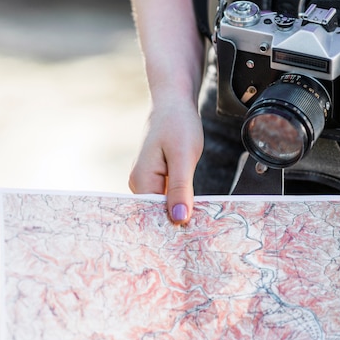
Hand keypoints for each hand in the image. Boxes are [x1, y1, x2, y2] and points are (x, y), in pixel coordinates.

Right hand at [129, 98, 203, 224]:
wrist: (172, 102)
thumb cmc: (178, 124)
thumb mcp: (184, 157)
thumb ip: (181, 189)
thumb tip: (179, 219)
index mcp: (141, 180)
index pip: (154, 215)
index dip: (173, 225)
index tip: (194, 237)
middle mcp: (137, 183)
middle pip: (157, 212)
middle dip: (177, 220)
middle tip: (202, 232)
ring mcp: (144, 181)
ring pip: (163, 205)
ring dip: (180, 211)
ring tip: (201, 221)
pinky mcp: (154, 178)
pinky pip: (166, 196)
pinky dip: (179, 201)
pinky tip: (193, 205)